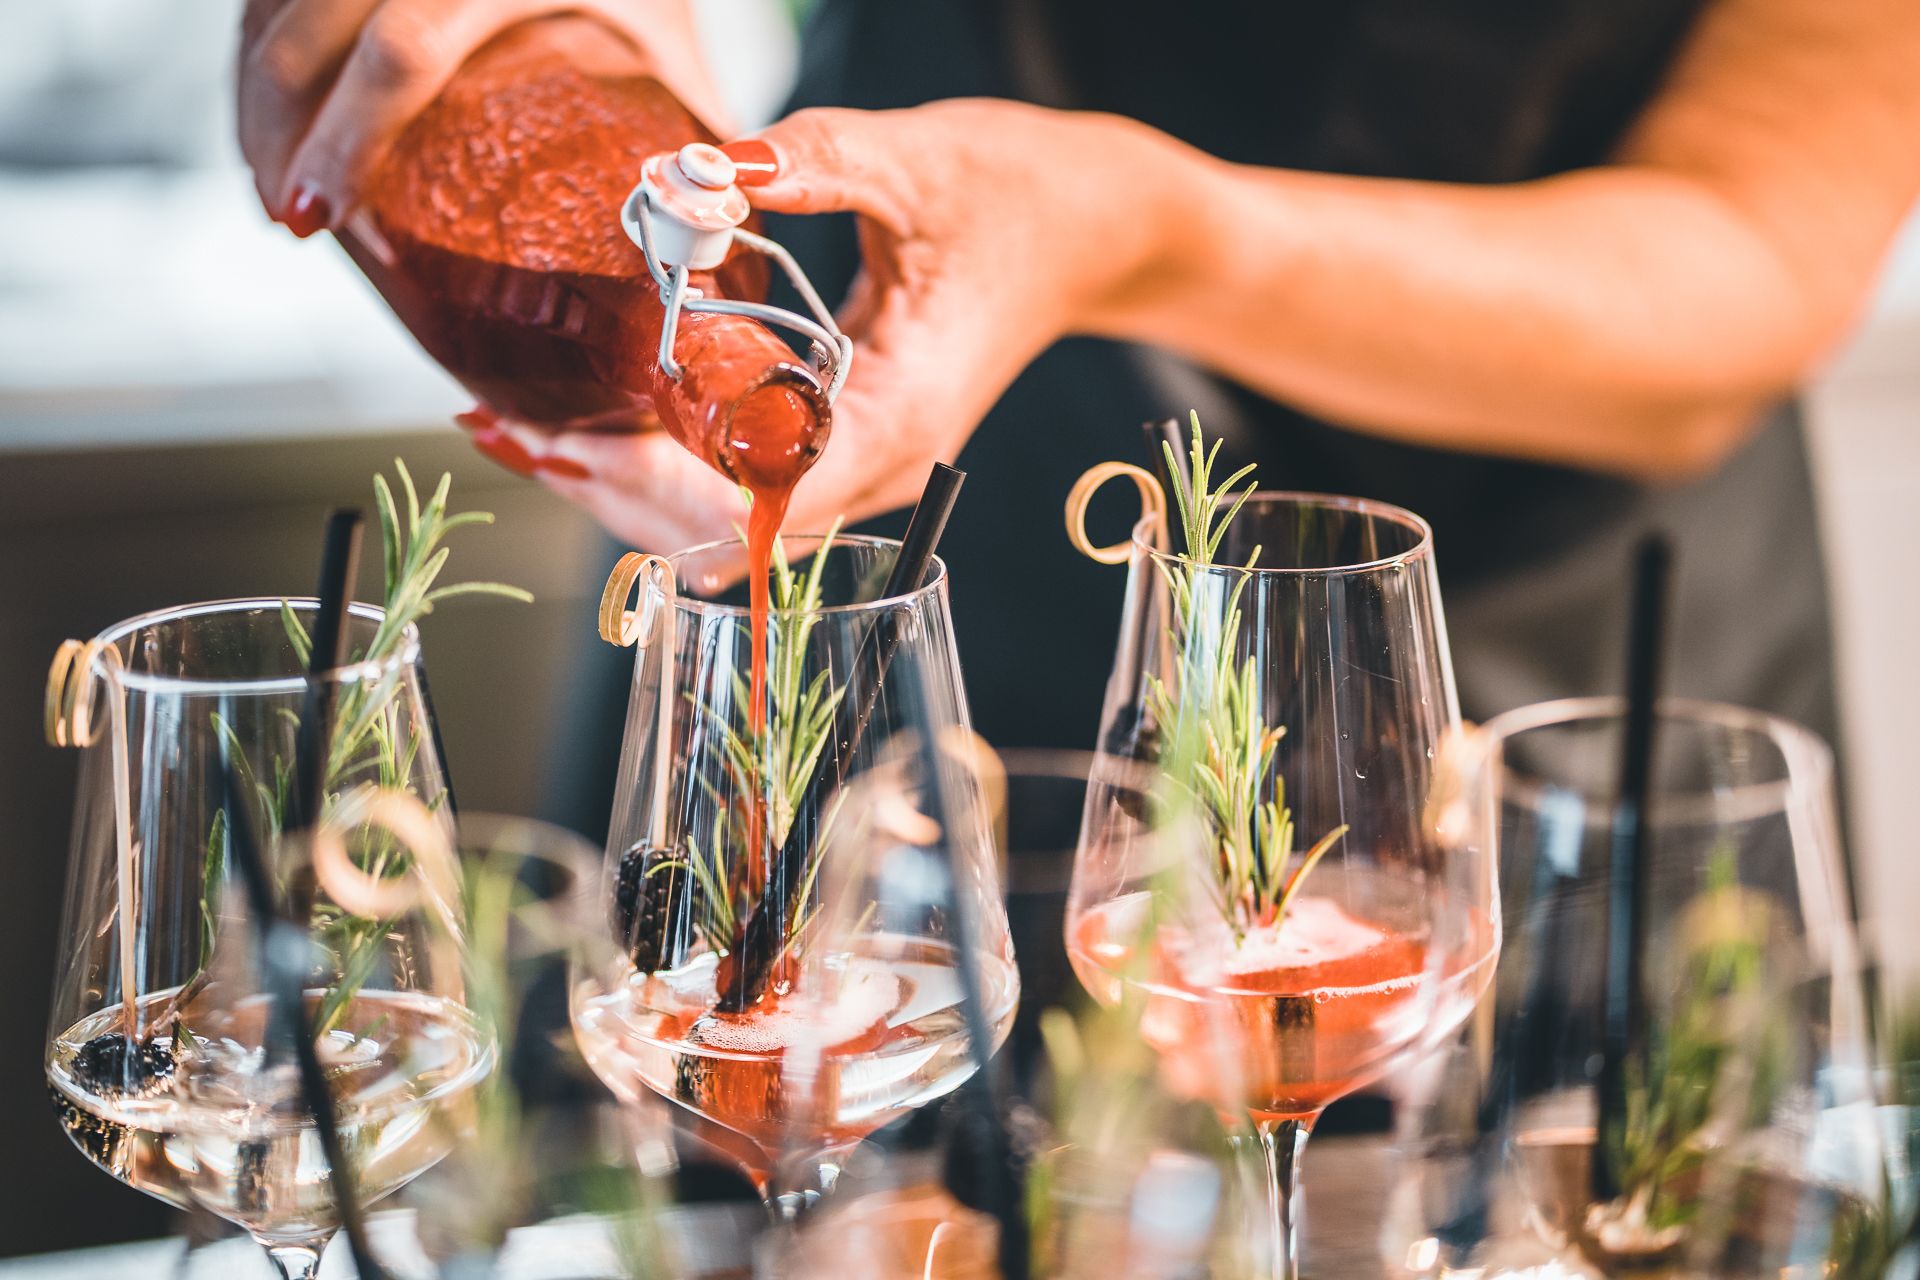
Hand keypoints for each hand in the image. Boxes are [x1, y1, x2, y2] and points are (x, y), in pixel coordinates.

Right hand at [238, 0, 728, 232]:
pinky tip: (271, 103)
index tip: (324, 215)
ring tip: (274, 177)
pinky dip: (261, 42)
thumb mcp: (665, 45)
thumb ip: (677, 134)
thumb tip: (683, 245)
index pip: (405, 51)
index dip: (349, 139)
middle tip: (289, 217)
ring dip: (257, 87)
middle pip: (314, 23)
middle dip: (280, 126)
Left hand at [516, 99, 1190, 548]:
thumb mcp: (916, 160)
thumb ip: (804, 162)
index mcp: (901, 415)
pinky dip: (661, 467)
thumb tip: (687, 175)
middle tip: (506, 428)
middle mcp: (879, 465)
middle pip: (726, 532)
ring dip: (623, 489)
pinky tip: (593, 431)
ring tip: (519, 433)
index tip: (564, 433)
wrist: (1096, 229)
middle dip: (609, 492)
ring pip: (725, 522)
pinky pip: (741, 485)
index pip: (764, 497)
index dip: (654, 482)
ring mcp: (862, 465)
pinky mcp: (845, 444)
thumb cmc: (1025, 197)